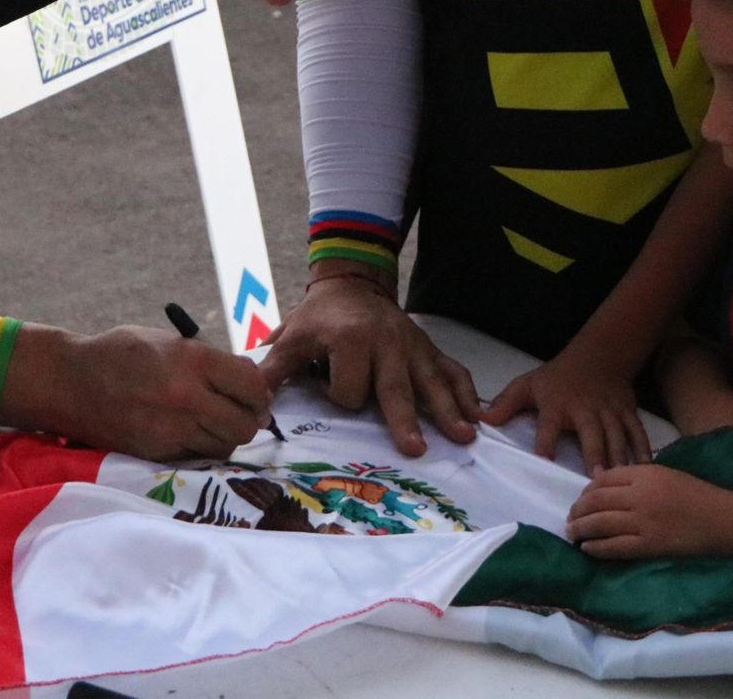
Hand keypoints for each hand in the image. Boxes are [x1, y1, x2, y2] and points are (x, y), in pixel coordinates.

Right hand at [14, 325, 273, 459]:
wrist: (70, 382)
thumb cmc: (120, 353)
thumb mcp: (168, 341)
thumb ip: (208, 360)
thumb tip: (248, 378)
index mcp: (192, 361)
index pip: (252, 385)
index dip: (259, 390)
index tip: (255, 391)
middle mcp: (186, 398)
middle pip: (245, 423)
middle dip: (249, 418)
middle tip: (241, 411)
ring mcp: (171, 430)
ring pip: (226, 446)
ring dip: (227, 435)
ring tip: (215, 422)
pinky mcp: (157, 453)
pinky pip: (198, 457)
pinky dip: (203, 448)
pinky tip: (192, 432)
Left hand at [259, 275, 478, 456]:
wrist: (353, 283)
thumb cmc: (320, 317)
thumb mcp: (293, 336)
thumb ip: (274, 368)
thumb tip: (253, 402)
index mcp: (350, 339)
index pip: (349, 387)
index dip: (340, 396)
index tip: (331, 389)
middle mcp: (386, 342)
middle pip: (395, 387)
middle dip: (405, 418)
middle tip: (415, 448)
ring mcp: (413, 346)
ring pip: (431, 381)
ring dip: (448, 409)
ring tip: (464, 435)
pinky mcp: (429, 349)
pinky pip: (451, 370)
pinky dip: (467, 392)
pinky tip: (479, 416)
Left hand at [483, 349, 651, 473]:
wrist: (597, 357)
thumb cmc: (557, 378)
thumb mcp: (528, 385)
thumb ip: (505, 403)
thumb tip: (482, 421)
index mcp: (557, 405)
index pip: (549, 425)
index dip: (545, 443)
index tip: (544, 461)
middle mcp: (585, 410)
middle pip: (591, 434)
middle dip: (595, 454)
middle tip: (597, 479)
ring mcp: (609, 412)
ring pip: (617, 436)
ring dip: (619, 458)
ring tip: (620, 481)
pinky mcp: (627, 413)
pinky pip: (637, 432)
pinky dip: (643, 450)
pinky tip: (646, 470)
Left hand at [566, 464, 732, 558]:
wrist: (724, 520)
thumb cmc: (696, 494)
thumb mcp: (664, 474)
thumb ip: (631, 476)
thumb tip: (597, 478)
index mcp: (644, 474)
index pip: (603, 480)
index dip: (586, 490)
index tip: (581, 499)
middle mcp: (640, 496)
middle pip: (596, 501)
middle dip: (578, 510)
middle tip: (570, 518)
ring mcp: (644, 522)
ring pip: (601, 524)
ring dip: (581, 529)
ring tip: (572, 534)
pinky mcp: (651, 546)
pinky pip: (615, 547)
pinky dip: (597, 548)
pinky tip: (588, 549)